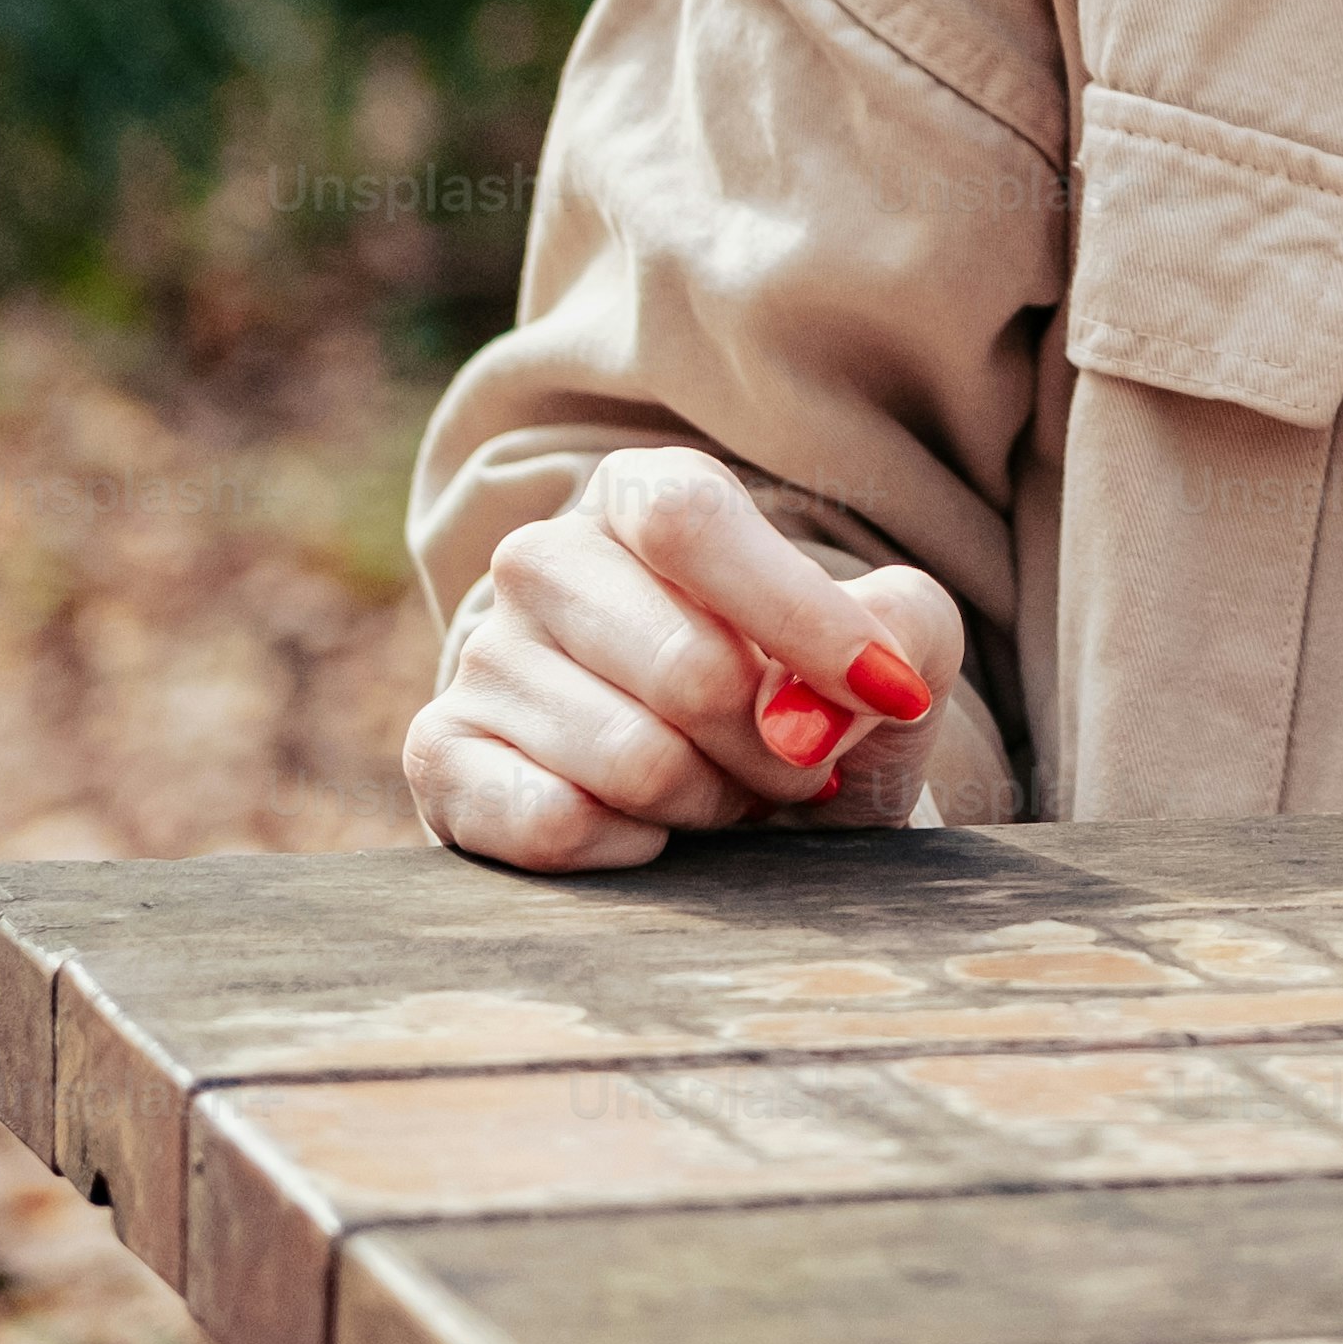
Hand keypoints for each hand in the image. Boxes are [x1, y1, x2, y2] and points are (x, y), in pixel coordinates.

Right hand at [401, 445, 970, 871]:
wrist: (734, 800)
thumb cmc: (808, 698)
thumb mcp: (894, 642)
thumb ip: (902, 633)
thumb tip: (804, 720)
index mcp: (642, 495)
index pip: (691, 521)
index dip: (799, 617)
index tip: (890, 695)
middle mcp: (543, 558)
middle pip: (685, 665)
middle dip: (775, 747)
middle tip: (801, 770)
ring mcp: (482, 658)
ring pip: (631, 760)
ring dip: (713, 804)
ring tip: (726, 795)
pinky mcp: (440, 756)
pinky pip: (552, 822)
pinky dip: (633, 848)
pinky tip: (649, 833)